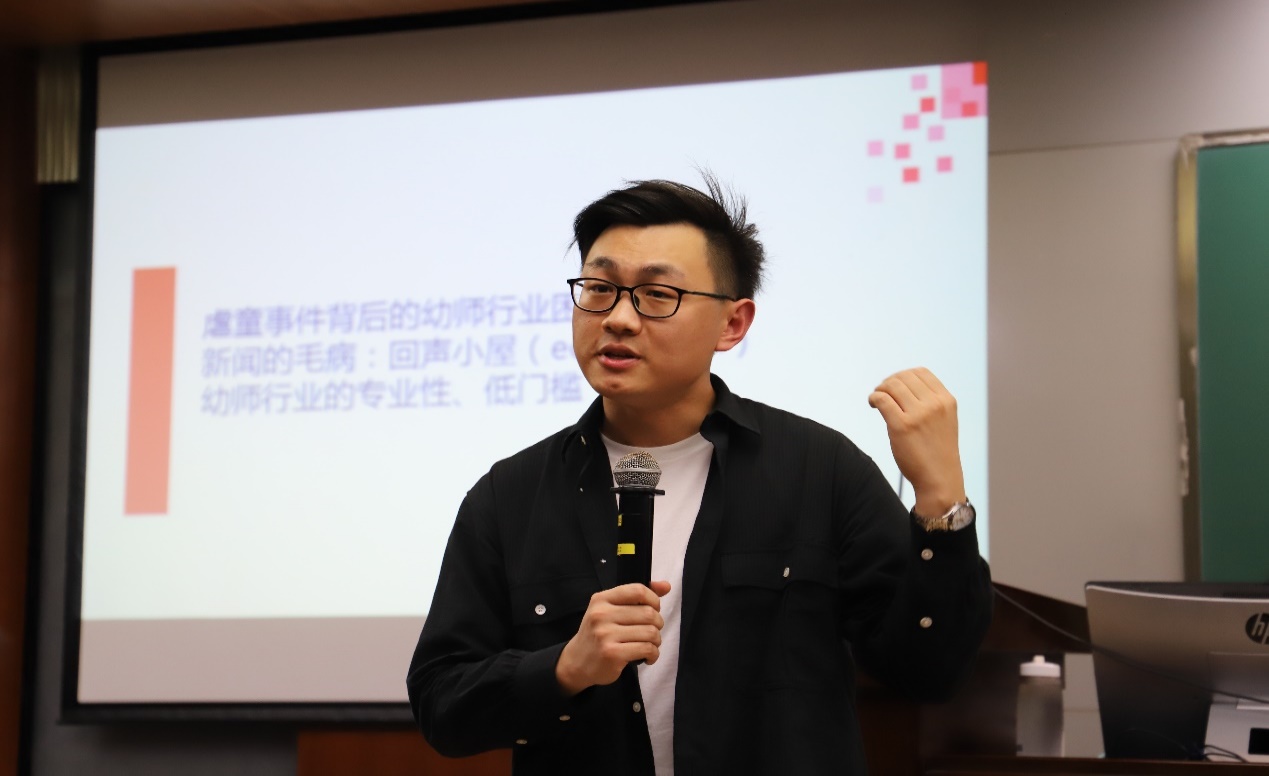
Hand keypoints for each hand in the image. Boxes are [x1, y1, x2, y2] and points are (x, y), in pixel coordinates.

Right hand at [555, 581, 670, 695]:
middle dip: (658, 624)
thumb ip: (637, 597)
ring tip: (650, 645)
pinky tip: (648, 656)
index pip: (637, 590)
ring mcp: (605, 634)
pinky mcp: (612, 654)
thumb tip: (666, 586)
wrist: (577, 662)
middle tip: (652, 632)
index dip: (653, 599)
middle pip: (648, 613)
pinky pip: (646, 649)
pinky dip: (654, 654)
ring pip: (650, 632)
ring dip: (657, 640)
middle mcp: (601, 614)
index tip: (654, 609)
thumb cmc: (599, 633)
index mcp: (601, 599)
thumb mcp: (610, 609)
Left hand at [868, 367, 965, 517]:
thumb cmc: (937, 451)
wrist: (939, 479)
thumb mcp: (943, 420)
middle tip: (882, 393)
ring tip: (876, 400)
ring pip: (891, 386)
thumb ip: (929, 402)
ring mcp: (919, 415)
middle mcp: (935, 404)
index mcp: (946, 400)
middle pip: (903, 377)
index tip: (894, 386)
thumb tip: (900, 384)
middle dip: (889, 382)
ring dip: (879, 389)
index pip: (921, 372)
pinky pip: (882, 400)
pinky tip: (872, 404)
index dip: (903, 375)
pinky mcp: (902, 426)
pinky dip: (873, 398)